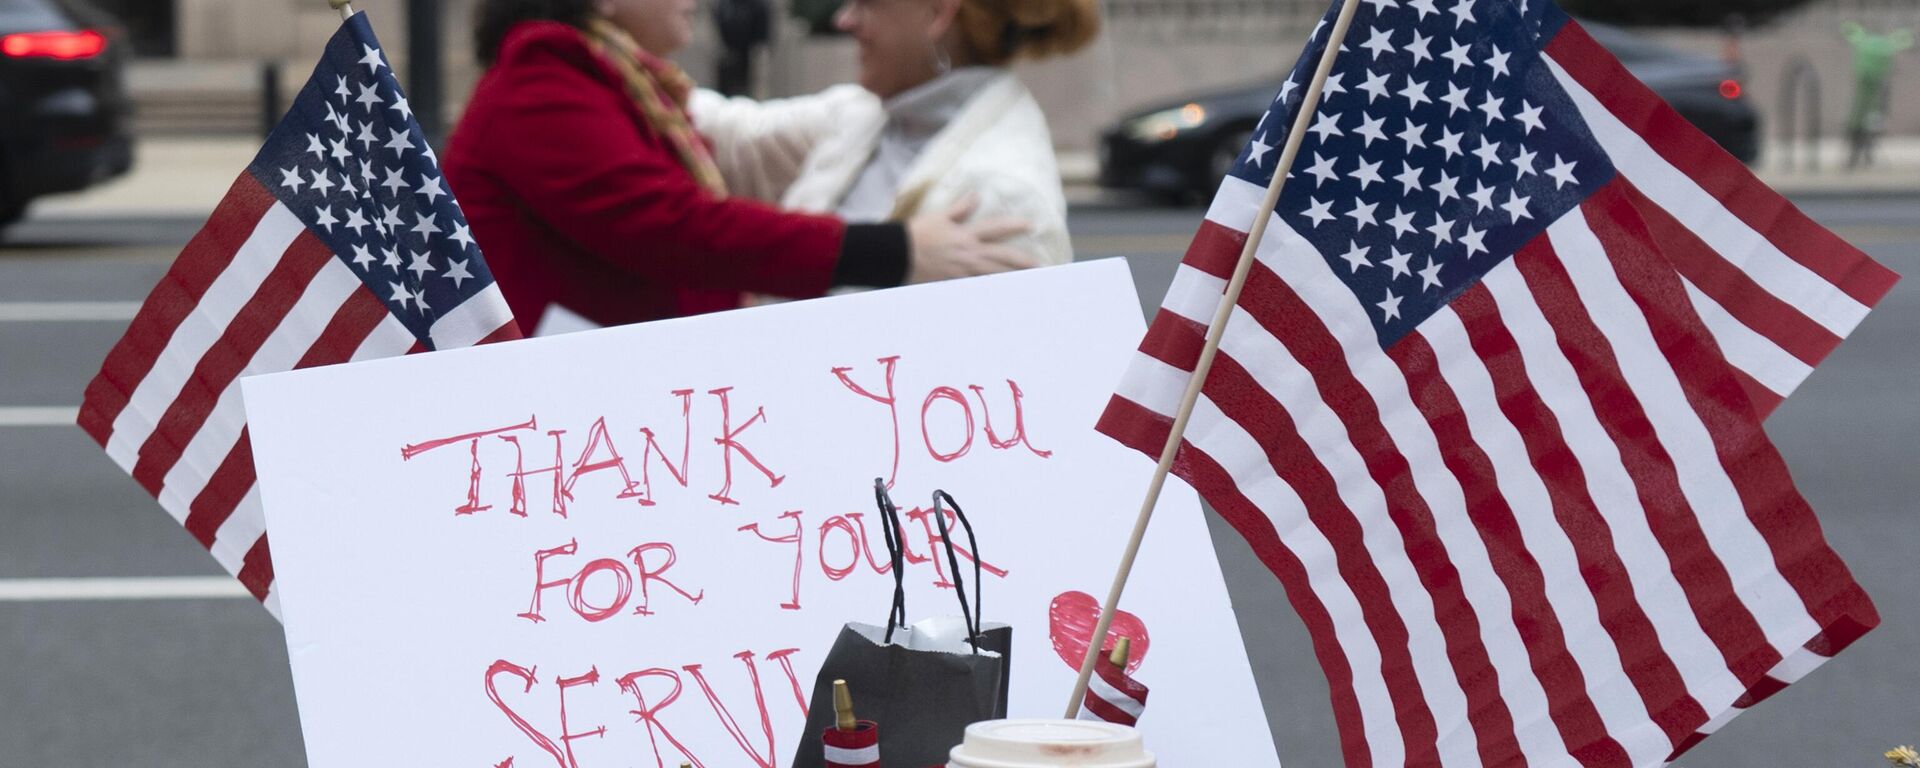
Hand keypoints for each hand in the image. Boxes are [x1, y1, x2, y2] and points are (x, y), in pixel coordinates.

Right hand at [904, 196, 1034, 283]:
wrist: (896, 255)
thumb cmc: (916, 234)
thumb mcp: (939, 218)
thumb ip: (960, 209)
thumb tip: (976, 195)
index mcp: (966, 235)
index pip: (997, 228)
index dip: (1016, 225)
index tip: (1031, 225)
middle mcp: (969, 254)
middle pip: (1003, 258)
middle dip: (1023, 261)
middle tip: (1041, 265)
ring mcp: (963, 272)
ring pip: (994, 276)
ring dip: (1012, 278)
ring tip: (1029, 282)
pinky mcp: (954, 284)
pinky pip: (977, 288)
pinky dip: (990, 290)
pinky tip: (1001, 293)